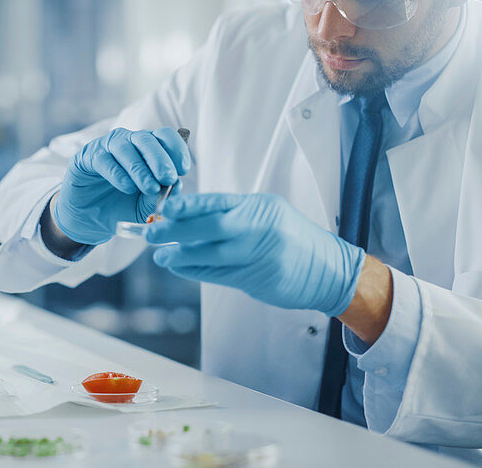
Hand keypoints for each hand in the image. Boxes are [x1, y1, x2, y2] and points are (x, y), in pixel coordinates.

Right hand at [52, 127, 190, 244]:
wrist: (88, 219)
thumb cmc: (120, 207)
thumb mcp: (144, 206)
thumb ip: (159, 196)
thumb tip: (177, 186)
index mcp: (147, 149)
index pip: (165, 137)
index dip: (176, 150)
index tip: (183, 170)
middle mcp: (128, 142)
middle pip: (147, 139)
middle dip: (160, 159)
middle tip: (168, 178)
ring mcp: (106, 148)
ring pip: (126, 148)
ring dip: (140, 168)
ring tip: (150, 188)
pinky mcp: (86, 158)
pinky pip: (104, 160)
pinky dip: (118, 174)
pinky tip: (127, 187)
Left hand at [145, 193, 364, 316]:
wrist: (330, 269)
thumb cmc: (293, 239)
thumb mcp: (268, 216)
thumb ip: (234, 216)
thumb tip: (190, 217)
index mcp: (260, 207)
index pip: (218, 202)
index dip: (189, 205)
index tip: (165, 207)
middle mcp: (261, 228)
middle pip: (211, 227)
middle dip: (177, 230)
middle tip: (151, 231)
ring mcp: (261, 254)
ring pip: (211, 254)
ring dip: (181, 255)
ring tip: (160, 255)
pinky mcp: (259, 278)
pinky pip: (219, 274)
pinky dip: (196, 270)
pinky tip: (179, 267)